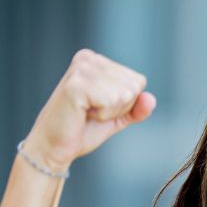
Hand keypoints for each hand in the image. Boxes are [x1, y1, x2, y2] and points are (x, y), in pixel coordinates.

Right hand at [21, 49, 155, 172]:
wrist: (55, 147)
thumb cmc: (83, 129)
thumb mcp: (118, 117)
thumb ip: (137, 108)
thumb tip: (151, 99)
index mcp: (97, 61)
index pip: (138, 81)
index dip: (125, 104)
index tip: (100, 107)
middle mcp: (89, 59)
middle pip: (134, 86)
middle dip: (119, 108)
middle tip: (93, 113)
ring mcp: (81, 69)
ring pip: (124, 94)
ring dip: (109, 112)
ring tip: (87, 112)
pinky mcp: (76, 84)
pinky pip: (111, 100)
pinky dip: (102, 114)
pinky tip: (82, 113)